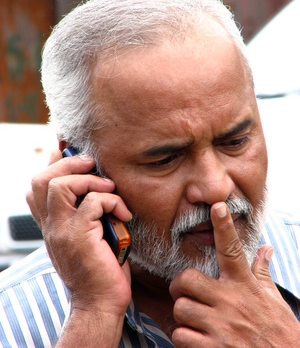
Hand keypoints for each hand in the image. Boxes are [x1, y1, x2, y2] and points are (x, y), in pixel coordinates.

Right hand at [26, 150, 131, 346]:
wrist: (100, 302)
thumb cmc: (99, 267)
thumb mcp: (87, 236)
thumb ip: (85, 214)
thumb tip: (96, 187)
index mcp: (51, 225)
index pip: (36, 188)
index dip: (52, 165)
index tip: (73, 155)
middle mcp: (51, 226)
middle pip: (42, 180)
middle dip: (68, 163)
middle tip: (91, 164)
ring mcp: (62, 231)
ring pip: (60, 186)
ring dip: (90, 180)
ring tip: (109, 187)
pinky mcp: (79, 237)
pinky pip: (93, 202)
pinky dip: (112, 201)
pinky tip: (123, 213)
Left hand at [169, 202, 299, 346]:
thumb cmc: (278, 331)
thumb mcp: (272, 298)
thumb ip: (262, 272)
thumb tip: (266, 248)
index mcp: (244, 285)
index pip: (233, 249)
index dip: (224, 225)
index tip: (218, 206)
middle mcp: (231, 301)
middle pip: (187, 279)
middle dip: (180, 285)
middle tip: (185, 292)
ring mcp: (221, 326)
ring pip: (181, 308)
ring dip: (183, 315)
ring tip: (195, 320)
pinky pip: (181, 335)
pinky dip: (184, 338)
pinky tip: (196, 339)